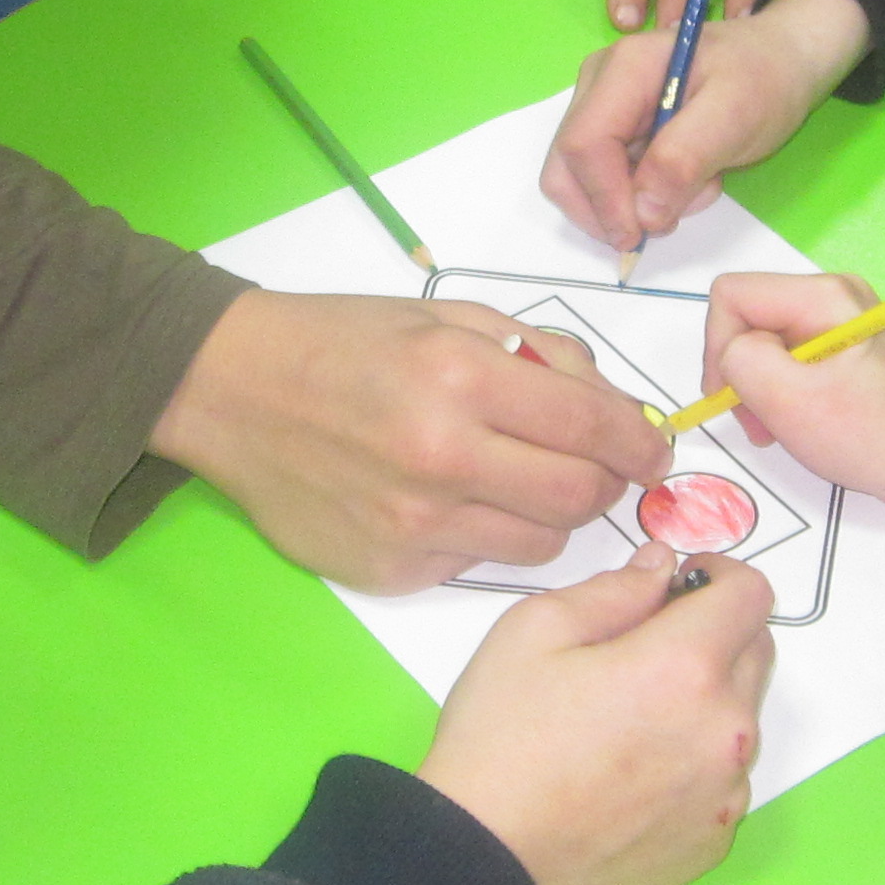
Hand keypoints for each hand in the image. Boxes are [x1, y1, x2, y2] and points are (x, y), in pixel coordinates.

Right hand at [154, 289, 668, 591]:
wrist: (231, 391)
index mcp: (463, 377)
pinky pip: (478, 563)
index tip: (654, 453)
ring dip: (551, 515)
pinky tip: (451, 502)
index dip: (642, 445)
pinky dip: (485, 537)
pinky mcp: (390, 569)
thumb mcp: (446, 315)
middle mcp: (444, 457)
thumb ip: (540, 355)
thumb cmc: (341, 341)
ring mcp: (415, 524)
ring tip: (519, 481)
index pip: (595, 429)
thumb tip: (615, 407)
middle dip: (607, 485)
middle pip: (581, 498)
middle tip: (598, 470)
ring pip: (541, 544)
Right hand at [420, 545, 773, 884]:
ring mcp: (726, 792)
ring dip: (706, 700)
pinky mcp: (714, 840)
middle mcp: (724, 730)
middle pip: (756, 652)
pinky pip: (725, 778)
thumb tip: (660, 569)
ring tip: (632, 721)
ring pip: (740, 718)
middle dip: (714, 634)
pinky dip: (696, 761)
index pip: (751, 594)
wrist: (485, 860)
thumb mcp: (534, 631)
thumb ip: (613, 589)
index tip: (682, 586)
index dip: (719, 576)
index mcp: (684, 667)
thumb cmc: (499, 742)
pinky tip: (634, 773)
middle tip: (646, 648)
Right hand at [540, 0, 867, 258]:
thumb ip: (684, 159)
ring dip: (631, 205)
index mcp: (623, 69)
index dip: (603, 198)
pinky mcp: (616, 131)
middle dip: (608, 208)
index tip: (639, 235)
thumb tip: (641, 214)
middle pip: (566, 167)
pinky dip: (642, 197)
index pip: (583, 144)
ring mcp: (603, 108)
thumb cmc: (764, 79)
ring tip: (693, 189)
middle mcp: (599, 85)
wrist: (782, 60)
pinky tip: (687, 181)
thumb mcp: (736, 115)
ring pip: (582, 181)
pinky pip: (608, 181)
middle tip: (669, 219)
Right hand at [699, 270, 884, 519]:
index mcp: (824, 294)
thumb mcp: (788, 399)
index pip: (732, 295)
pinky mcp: (851, 347)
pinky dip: (785, 392)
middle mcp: (836, 294)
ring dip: (762, 388)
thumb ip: (740, 359)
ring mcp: (846, 320)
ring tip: (782, 429)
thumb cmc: (870, 437)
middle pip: (750, 317)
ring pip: (768, 342)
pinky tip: (803, 422)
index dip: (717, 347)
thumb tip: (733, 352)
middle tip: (759, 424)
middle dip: (742, 372)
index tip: (730, 400)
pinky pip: (793, 358)